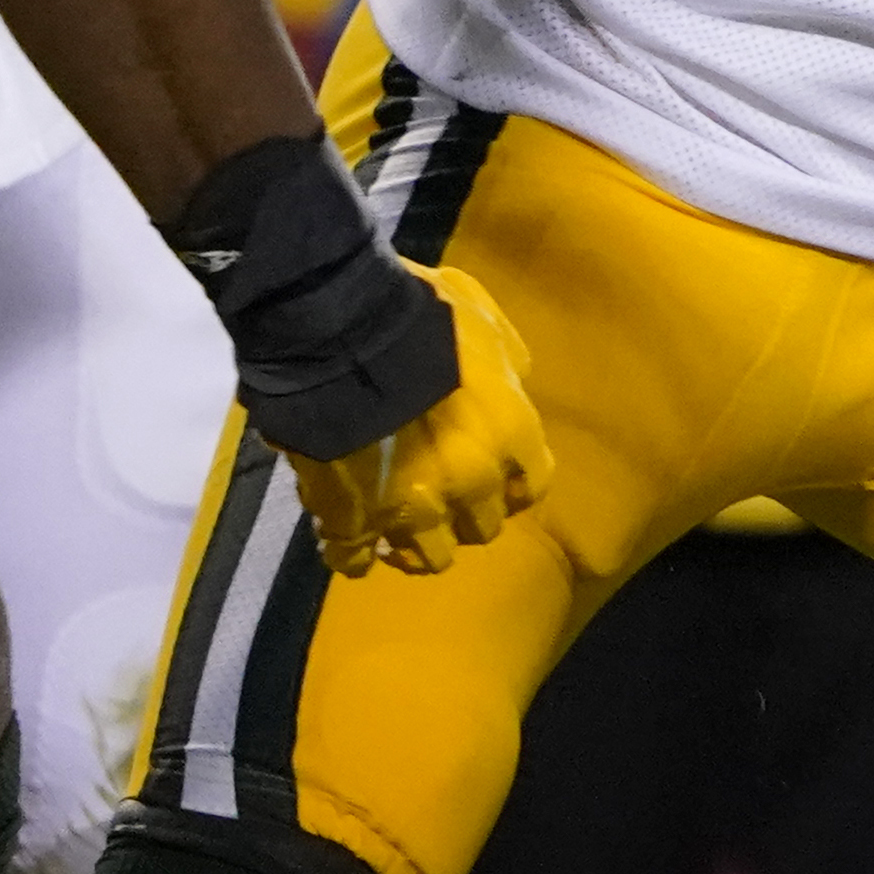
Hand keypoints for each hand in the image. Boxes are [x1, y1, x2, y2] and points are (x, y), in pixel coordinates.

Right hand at [285, 261, 552, 578]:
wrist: (342, 332)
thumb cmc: (421, 315)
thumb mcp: (486, 322)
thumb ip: (507, 361)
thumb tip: (512, 381)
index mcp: (511, 436)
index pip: (531, 488)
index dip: (511, 489)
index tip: (495, 484)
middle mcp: (473, 482)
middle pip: (483, 527)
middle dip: (465, 517)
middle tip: (440, 501)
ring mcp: (413, 507)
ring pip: (428, 557)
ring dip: (414, 548)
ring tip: (394, 537)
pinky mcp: (352, 520)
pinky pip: (352, 559)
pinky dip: (350, 556)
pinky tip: (345, 545)